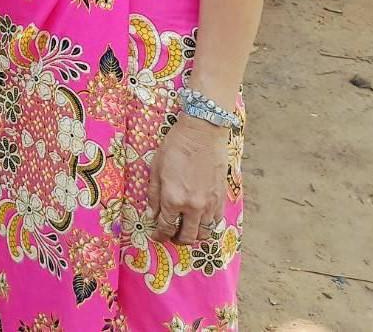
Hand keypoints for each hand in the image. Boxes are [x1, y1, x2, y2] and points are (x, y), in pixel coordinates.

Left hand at [148, 116, 229, 245]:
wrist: (202, 132)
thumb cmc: (176, 147)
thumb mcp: (156, 168)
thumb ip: (153, 195)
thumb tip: (151, 215)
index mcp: (173, 199)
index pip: (165, 227)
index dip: (159, 235)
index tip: (156, 236)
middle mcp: (192, 207)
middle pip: (187, 236)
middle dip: (177, 239)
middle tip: (171, 236)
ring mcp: (209, 204)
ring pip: (204, 233)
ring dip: (194, 235)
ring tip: (186, 230)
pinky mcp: (221, 198)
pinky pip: (216, 222)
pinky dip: (208, 226)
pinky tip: (201, 220)